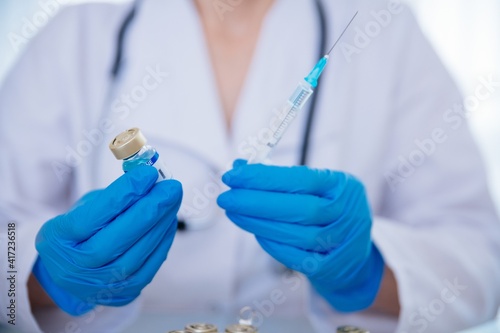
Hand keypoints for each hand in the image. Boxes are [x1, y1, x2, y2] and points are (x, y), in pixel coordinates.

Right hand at [33, 166, 181, 314]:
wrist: (71, 276)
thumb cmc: (80, 234)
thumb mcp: (84, 208)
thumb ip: (113, 195)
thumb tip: (148, 179)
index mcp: (59, 239)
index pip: (95, 215)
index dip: (125, 193)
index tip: (148, 174)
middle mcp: (76, 266)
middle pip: (118, 238)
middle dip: (150, 209)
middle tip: (170, 187)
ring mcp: (101, 283)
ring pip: (137, 253)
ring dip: (161, 223)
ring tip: (172, 200)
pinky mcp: (125, 291)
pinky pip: (150, 265)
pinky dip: (163, 240)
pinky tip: (169, 220)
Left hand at [217, 160, 383, 311]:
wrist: (353, 256)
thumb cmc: (327, 212)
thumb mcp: (316, 188)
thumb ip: (280, 178)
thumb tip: (238, 168)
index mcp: (343, 186)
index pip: (302, 178)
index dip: (265, 177)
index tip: (234, 174)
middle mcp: (347, 215)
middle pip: (299, 208)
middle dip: (255, 202)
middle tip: (226, 197)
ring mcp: (341, 243)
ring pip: (295, 234)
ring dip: (258, 223)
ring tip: (233, 212)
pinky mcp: (330, 268)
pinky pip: (295, 256)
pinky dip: (272, 243)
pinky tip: (255, 231)